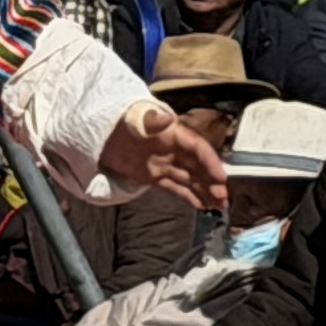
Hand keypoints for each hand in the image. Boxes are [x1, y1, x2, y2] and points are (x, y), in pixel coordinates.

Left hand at [96, 102, 228, 213]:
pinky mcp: (154, 176)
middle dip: (212, 182)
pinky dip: (189, 196)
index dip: (211, 162)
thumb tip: (167, 118)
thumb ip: (151, 121)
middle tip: (224, 199)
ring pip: (191, 180)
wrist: (101, 135)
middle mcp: (174, 150)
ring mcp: (165, 164)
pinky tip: (202, 206)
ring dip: (206, 192)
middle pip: (199, 167)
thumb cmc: (122, 122)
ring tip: (220, 207)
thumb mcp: (135, 120)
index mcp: (174, 134)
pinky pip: (176, 187)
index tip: (222, 177)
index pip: (198, 148)